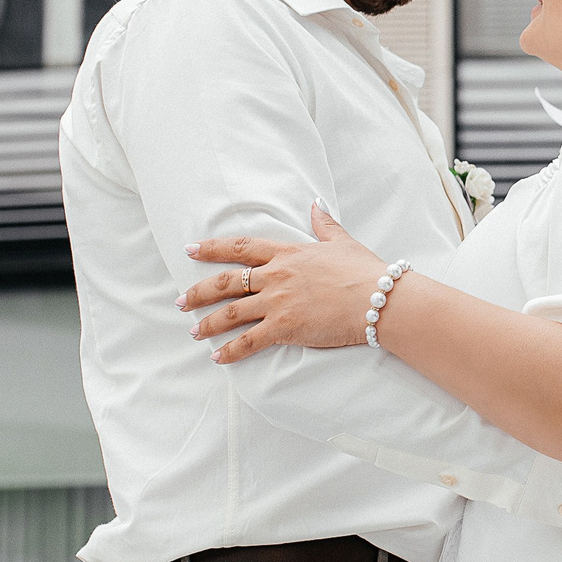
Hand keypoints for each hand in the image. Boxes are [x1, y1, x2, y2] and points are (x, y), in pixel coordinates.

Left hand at [182, 204, 389, 360]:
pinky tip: (217, 358)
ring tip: (194, 332)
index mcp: (288, 254)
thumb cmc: (365, 270)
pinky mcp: (285, 327)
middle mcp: (276, 276)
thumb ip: (324, 224)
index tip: (191, 249)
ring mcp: (278, 302)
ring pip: (232, 312)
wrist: (378, 298)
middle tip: (182, 301)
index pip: (241, 248)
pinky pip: (250, 341)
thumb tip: (315, 203)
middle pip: (227, 281)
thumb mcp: (341, 242)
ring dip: (209, 323)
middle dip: (199, 291)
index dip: (212, 248)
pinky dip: (231, 351)